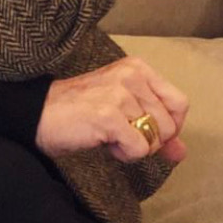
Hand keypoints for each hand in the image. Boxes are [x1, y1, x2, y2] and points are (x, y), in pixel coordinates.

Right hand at [35, 56, 188, 163]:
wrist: (40, 114)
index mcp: (136, 68)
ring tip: (108, 134)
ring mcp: (119, 94)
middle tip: (118, 131)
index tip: (142, 128)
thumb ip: (156, 129)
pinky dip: (124, 154)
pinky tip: (103, 141)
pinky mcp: (109, 115)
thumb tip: (182, 152)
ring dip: (133, 147)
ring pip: (155, 139)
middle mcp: (131, 75)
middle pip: (170, 126)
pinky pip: (139, 149)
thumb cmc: (81, 111)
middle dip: (148, 140)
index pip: (179, 104)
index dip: (168, 125)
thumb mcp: (123, 112)